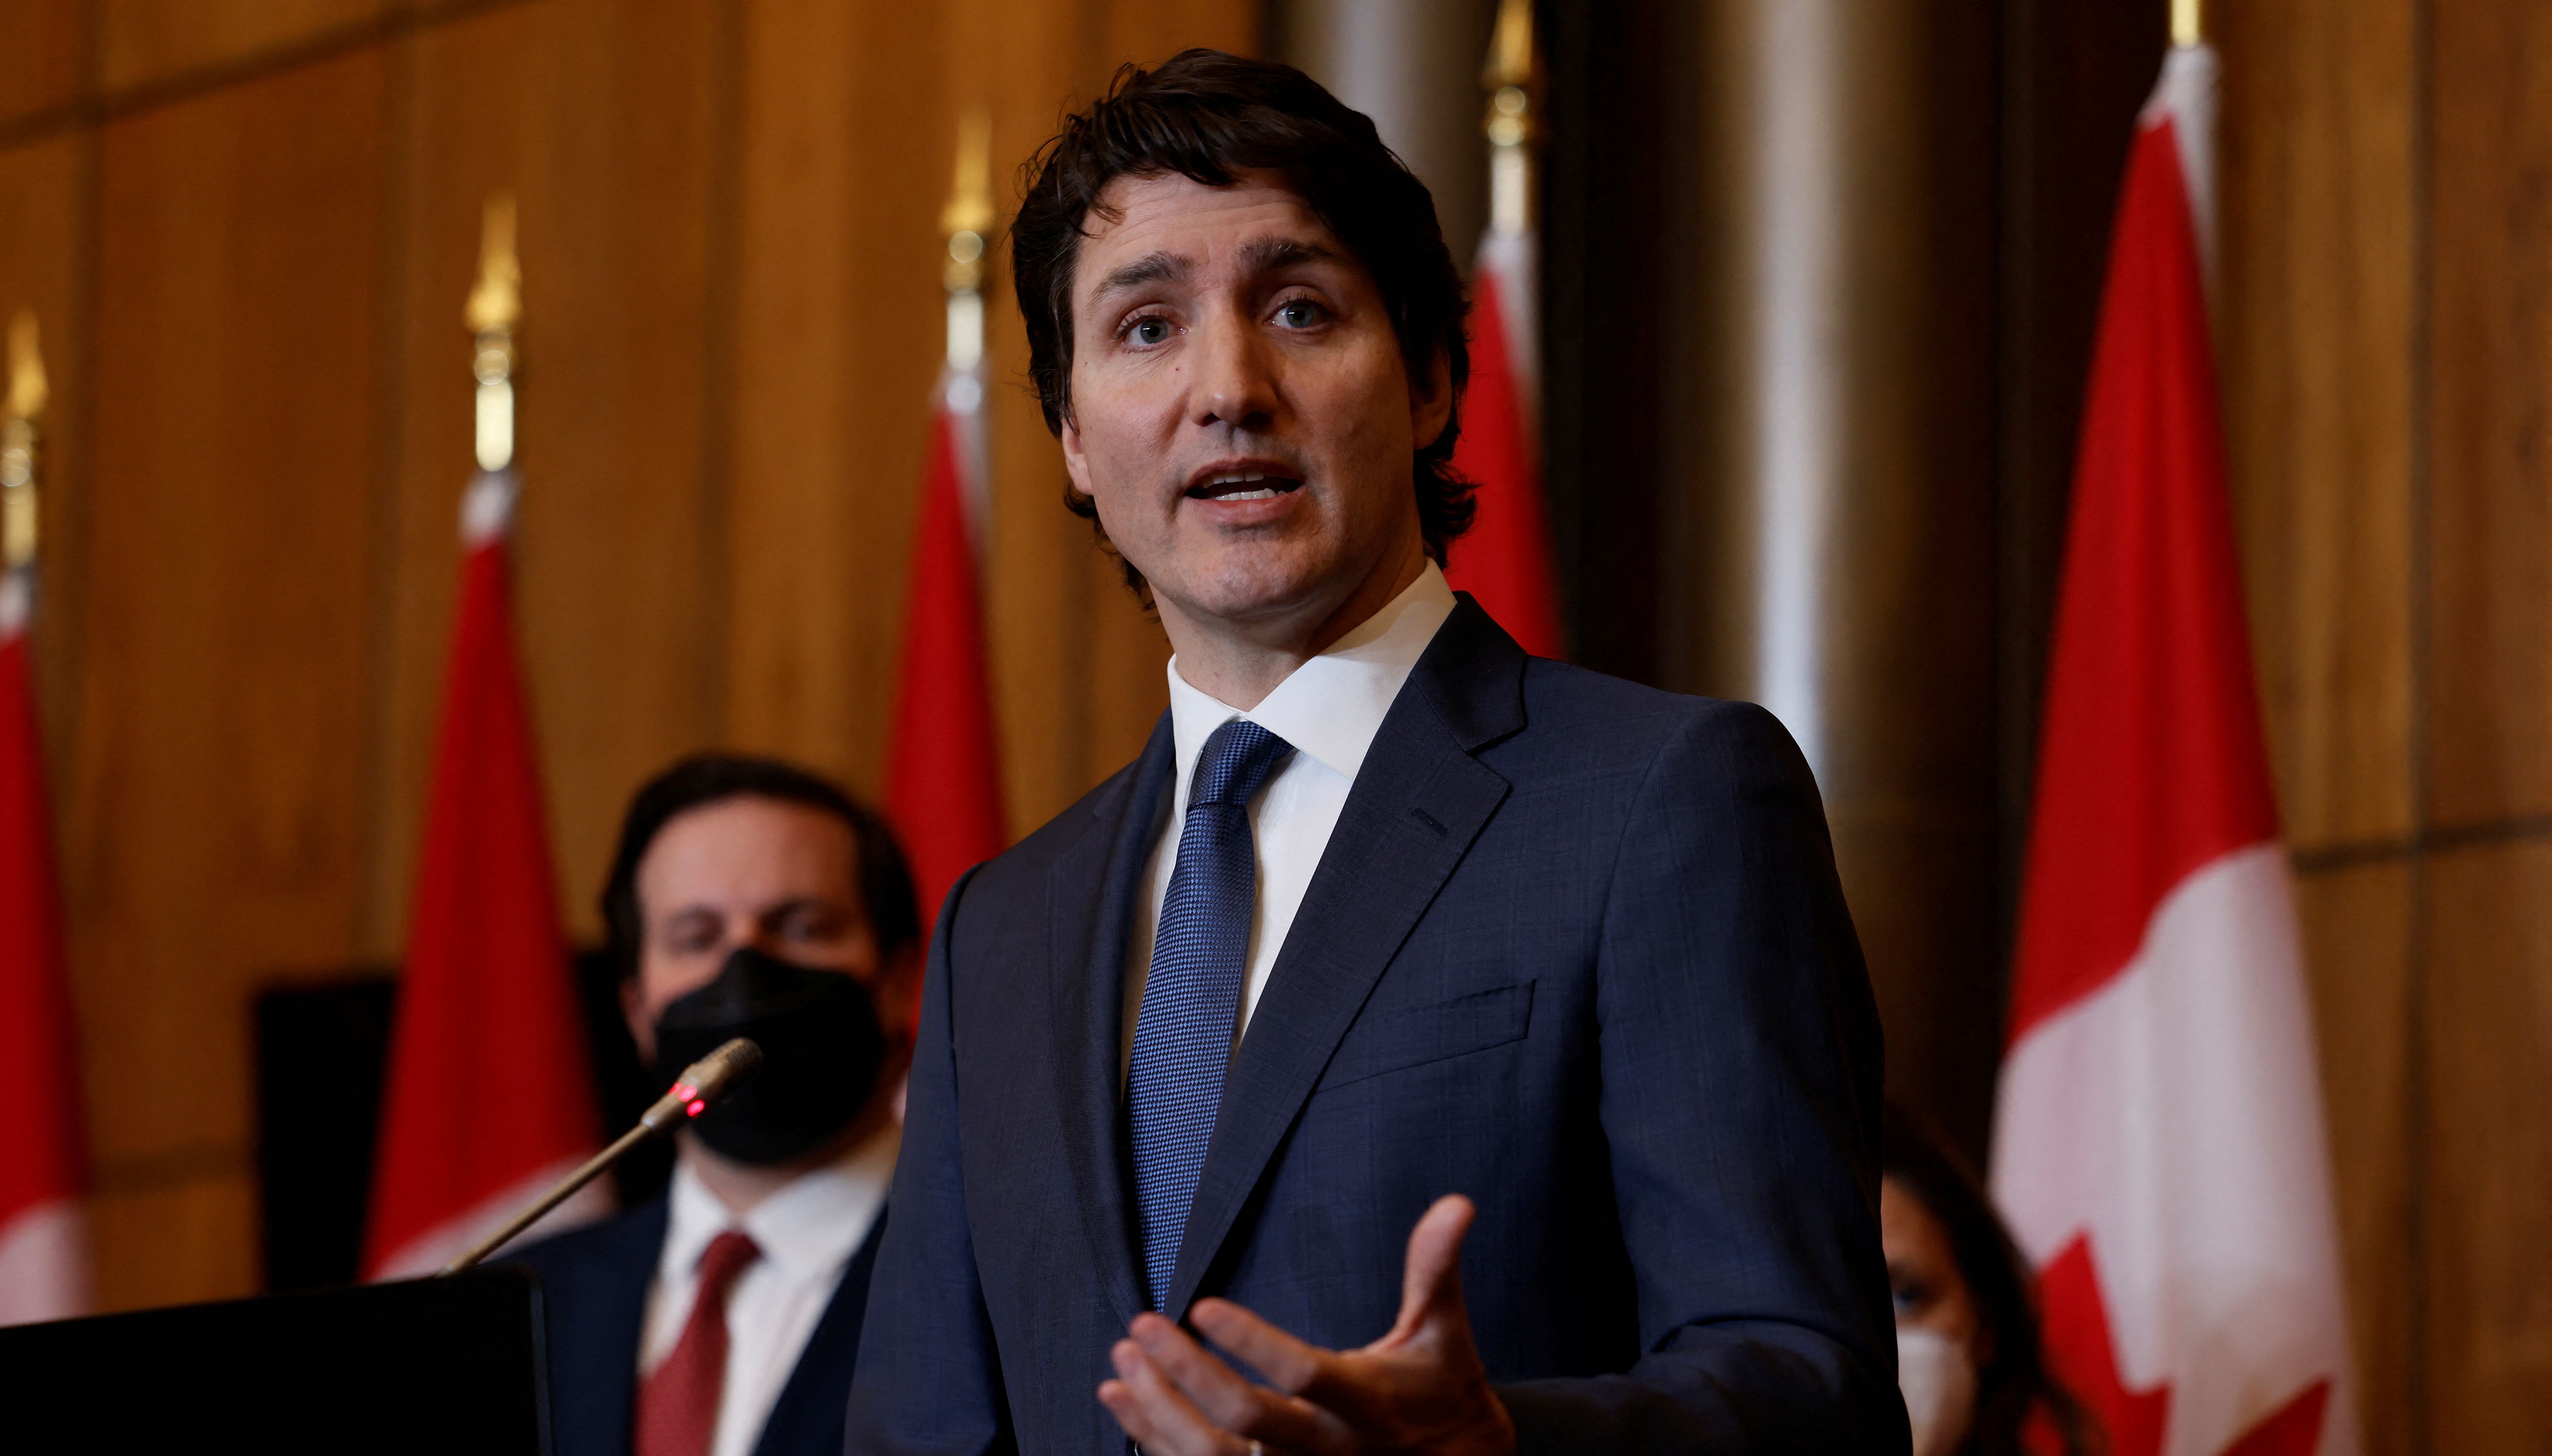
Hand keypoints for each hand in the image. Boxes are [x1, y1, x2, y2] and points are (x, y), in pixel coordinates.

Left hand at [1096, 1194, 1516, 1455]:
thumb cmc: (1444, 1394)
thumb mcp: (1444, 1333)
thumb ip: (1435, 1269)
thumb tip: (1455, 1203)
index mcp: (1366, 1404)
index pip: (1303, 1376)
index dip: (1253, 1344)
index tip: (1204, 1306)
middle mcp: (1326, 1449)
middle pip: (1246, 1422)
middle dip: (1187, 1374)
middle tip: (1143, 1326)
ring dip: (1159, 1408)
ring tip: (1124, 1358)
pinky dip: (1154, 1436)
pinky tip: (1124, 1399)